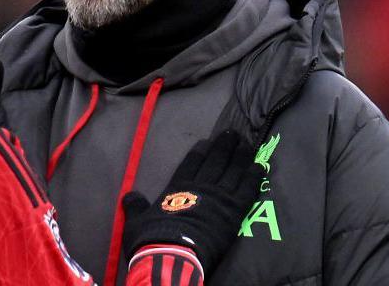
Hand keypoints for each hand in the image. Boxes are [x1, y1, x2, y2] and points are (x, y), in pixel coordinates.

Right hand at [121, 130, 261, 271]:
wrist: (172, 253)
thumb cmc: (152, 237)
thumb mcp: (136, 220)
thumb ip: (135, 206)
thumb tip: (129, 196)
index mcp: (177, 188)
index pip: (191, 163)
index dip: (200, 151)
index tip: (207, 142)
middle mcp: (200, 187)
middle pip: (215, 161)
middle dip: (224, 146)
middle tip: (232, 134)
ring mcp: (218, 197)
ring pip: (233, 171)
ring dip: (240, 156)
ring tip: (247, 144)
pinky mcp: (233, 211)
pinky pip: (247, 189)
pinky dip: (253, 177)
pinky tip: (259, 166)